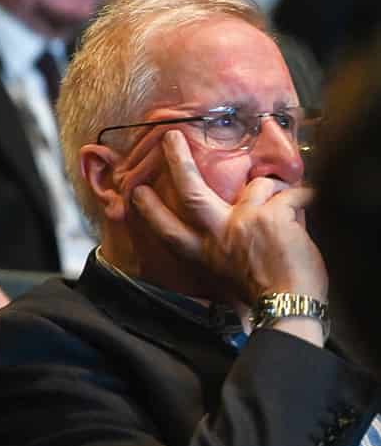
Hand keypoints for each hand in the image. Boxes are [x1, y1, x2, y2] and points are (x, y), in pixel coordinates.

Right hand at [130, 130, 326, 304]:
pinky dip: (303, 197)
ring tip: (284, 193)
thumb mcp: (223, 276)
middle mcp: (216, 234)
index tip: (137, 191)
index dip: (148, 208)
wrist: (287, 308)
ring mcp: (242, 222)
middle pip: (191, 190)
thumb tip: (220, 233)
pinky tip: (309, 200)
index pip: (165, 226)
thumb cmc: (259, 297)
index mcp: (201, 252)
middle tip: (171, 138)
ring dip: (274, 187)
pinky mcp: (271, 216)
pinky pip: (291, 195)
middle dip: (178, 161)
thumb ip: (218, 252)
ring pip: (256, 185)